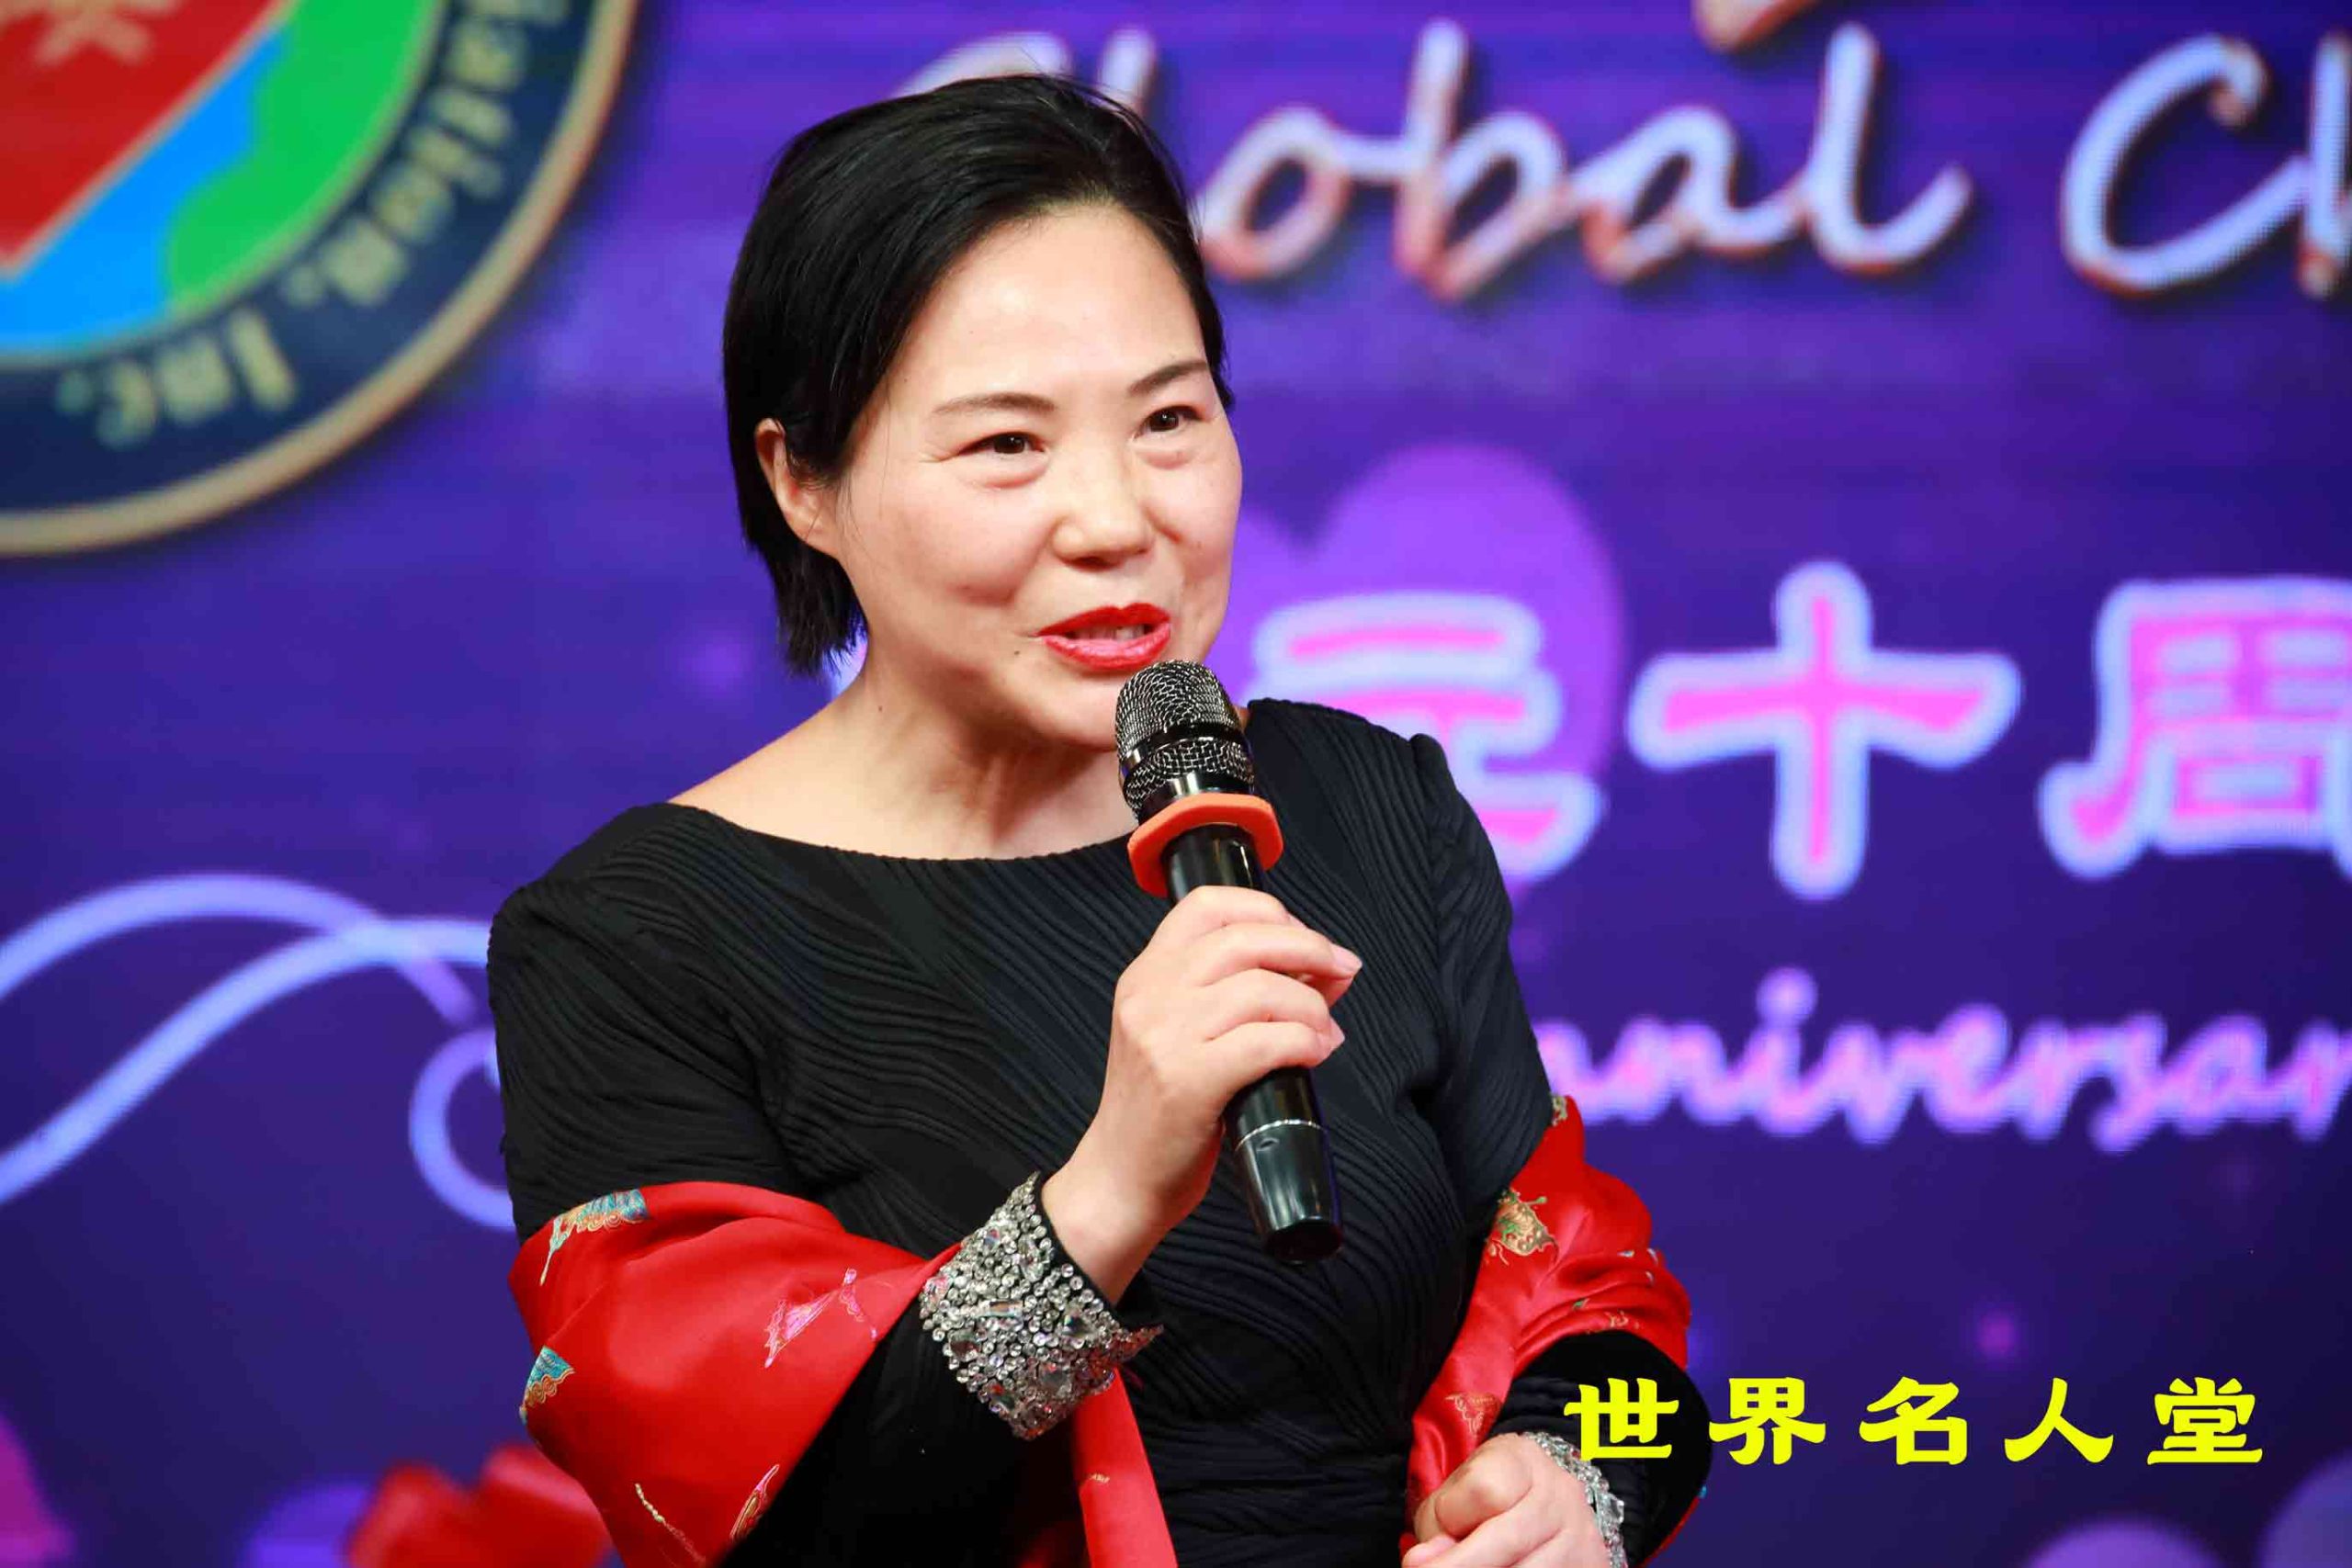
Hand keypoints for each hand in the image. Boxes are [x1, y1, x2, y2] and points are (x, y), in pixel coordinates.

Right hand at [1042, 886, 1359, 1298]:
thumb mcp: (1182, 1036)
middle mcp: (1150, 995)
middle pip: (1245, 938)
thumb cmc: (1163, 1111)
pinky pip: (1267, 1041)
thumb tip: (1331, 967)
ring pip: (1263, 988)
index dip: (1266, 909)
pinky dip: (1305, 1042)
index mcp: (1145, 975)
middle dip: (1309, 947)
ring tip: (1325, 1032)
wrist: (1120, 1179)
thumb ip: (1242, 994)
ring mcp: (1165, 1036)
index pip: (1206, 905)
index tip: (1300, 935)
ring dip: (1312, 1007)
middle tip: (1342, 969)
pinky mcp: (1188, 1080)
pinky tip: (1315, 1054)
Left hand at [1402, 1434, 1611, 1567]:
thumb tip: (1424, 1562)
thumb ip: (1439, 1524)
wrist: (1541, 1503)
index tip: (1428, 1544)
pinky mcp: (1593, 1566)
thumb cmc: (1485, 1497)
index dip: (1451, 1519)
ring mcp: (1582, 1535)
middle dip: (1460, 1566)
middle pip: (1508, 1540)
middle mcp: (1561, 1494)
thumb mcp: (1456, 1493)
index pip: (1486, 1490)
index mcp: (1522, 1460)